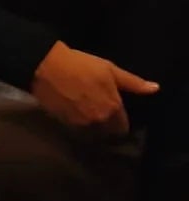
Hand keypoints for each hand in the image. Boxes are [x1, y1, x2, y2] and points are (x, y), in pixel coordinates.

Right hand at [30, 41, 156, 133]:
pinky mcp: (63, 124)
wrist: (45, 68)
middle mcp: (98, 121)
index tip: (118, 116)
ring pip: (92, 134)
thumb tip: (155, 89)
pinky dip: (79, 126)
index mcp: (113, 109)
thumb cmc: (81, 66)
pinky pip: (77, 131)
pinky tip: (76, 114)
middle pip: (108, 134)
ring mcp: (79, 125)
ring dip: (93, 129)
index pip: (123, 128)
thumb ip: (133, 83)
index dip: (122, 123)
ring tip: (89, 116)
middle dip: (108, 128)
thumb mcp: (110, 70)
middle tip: (104, 116)